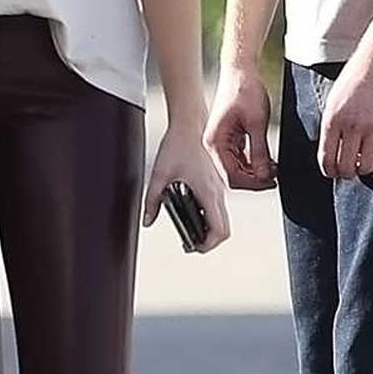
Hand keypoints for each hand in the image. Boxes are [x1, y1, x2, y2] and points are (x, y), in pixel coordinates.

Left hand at [143, 127, 231, 251]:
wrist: (188, 126)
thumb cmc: (177, 145)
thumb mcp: (159, 175)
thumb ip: (152, 200)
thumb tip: (148, 220)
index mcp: (208, 192)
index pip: (219, 230)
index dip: (208, 245)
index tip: (193, 247)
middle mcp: (218, 192)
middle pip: (224, 229)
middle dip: (209, 241)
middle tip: (191, 243)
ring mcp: (219, 188)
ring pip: (223, 219)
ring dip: (210, 229)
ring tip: (190, 231)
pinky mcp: (215, 183)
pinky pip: (218, 207)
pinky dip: (209, 217)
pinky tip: (192, 214)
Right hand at [206, 63, 274, 190]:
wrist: (240, 71)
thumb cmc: (244, 90)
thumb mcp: (257, 123)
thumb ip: (260, 152)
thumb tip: (264, 175)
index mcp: (216, 142)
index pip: (232, 176)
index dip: (254, 183)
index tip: (272, 181)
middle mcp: (214, 144)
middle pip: (233, 175)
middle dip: (255, 178)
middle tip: (275, 175)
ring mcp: (220, 142)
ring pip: (236, 168)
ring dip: (255, 171)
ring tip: (274, 167)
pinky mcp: (228, 138)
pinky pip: (239, 158)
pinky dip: (252, 162)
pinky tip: (266, 160)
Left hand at [318, 44, 372, 178]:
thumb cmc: (357, 76)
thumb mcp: (335, 99)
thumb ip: (333, 125)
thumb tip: (332, 151)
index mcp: (333, 119)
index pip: (326, 159)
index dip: (330, 171)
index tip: (334, 172)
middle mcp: (352, 125)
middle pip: (346, 167)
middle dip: (347, 174)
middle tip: (351, 169)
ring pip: (367, 166)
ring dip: (366, 169)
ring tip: (366, 161)